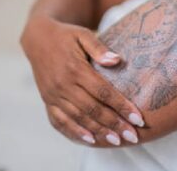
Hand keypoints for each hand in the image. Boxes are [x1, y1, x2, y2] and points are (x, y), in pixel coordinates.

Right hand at [20, 16, 144, 146]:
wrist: (38, 39)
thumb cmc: (66, 36)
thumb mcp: (82, 34)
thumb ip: (99, 48)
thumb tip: (117, 61)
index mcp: (75, 68)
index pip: (103, 92)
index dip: (121, 106)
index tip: (138, 118)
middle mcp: (63, 84)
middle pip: (92, 109)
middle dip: (114, 124)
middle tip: (133, 136)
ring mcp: (53, 95)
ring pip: (78, 118)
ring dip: (98, 131)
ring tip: (116, 141)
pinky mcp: (47, 101)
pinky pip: (59, 121)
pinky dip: (74, 133)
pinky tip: (90, 140)